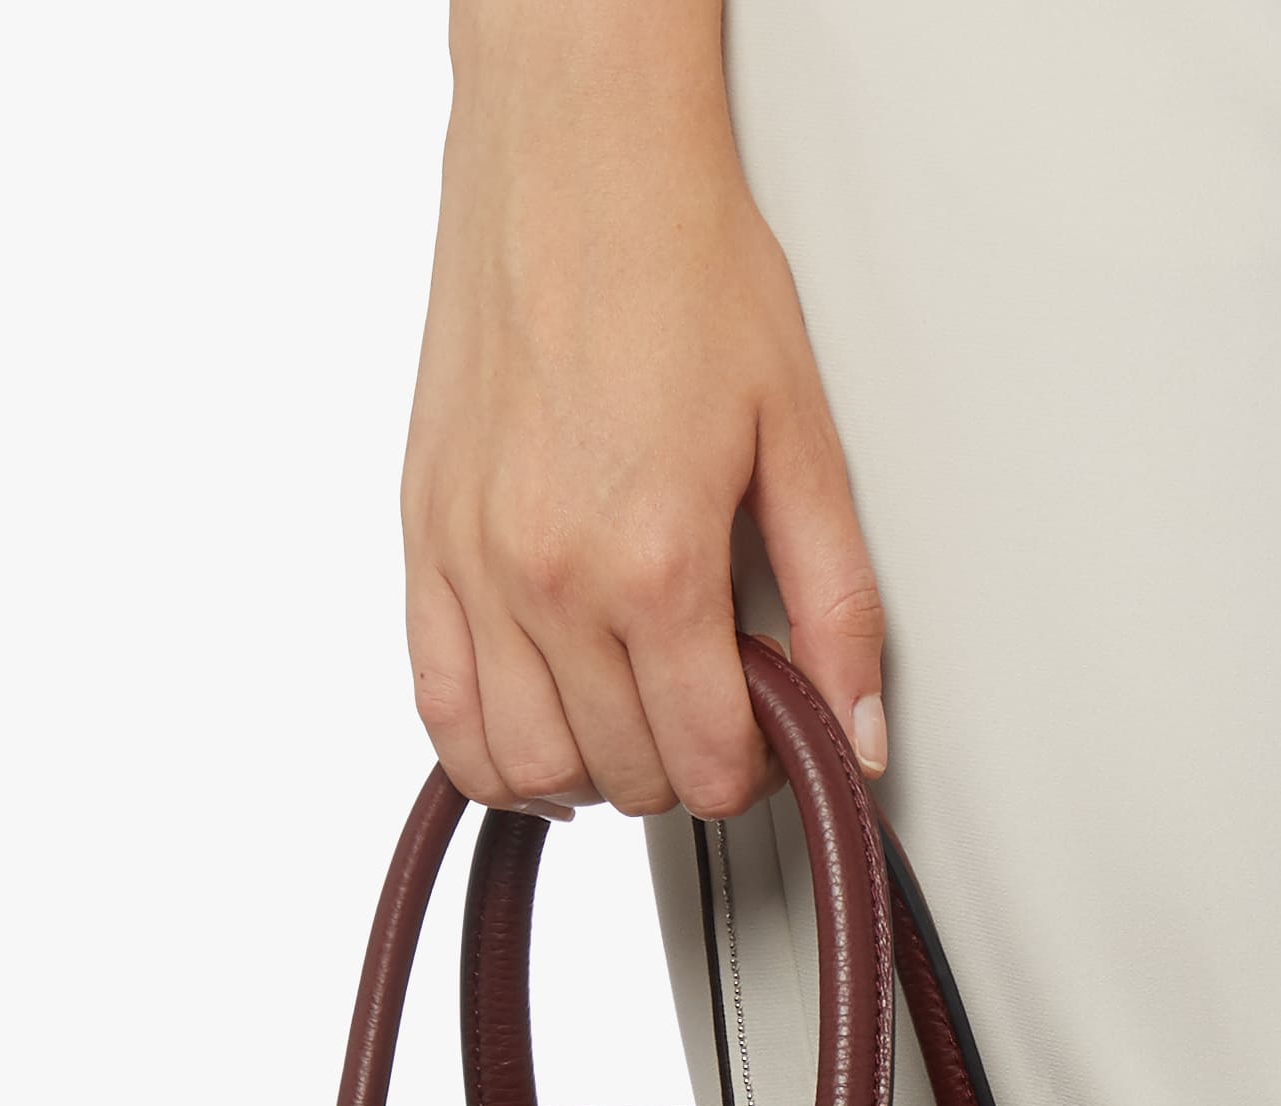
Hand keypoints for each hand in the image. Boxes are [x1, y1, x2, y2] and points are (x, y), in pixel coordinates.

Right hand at [402, 0, 884, 820]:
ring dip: (594, 770)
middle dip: (687, 763)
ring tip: (637, 713)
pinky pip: (438, 709)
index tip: (772, 726)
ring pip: (528, 766)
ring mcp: (473, 560)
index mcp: (653, 561)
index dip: (759, 768)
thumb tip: (858, 733)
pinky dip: (492, 753)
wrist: (577, 156)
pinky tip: (547, 728)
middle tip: (717, 699)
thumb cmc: (684, 267)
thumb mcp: (800, 441)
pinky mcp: (423, 532)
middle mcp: (549, 575)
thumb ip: (838, 606)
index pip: (710, 766)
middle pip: (626, 774)